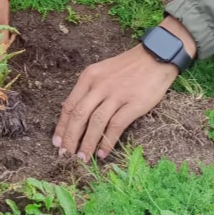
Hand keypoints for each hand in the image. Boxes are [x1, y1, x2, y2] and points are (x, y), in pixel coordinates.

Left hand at [52, 16, 195, 160]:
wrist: (156, 56)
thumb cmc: (128, 66)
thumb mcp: (103, 71)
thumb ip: (90, 89)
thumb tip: (76, 114)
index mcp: (89, 76)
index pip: (70, 105)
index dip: (61, 126)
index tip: (56, 142)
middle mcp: (100, 85)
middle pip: (79, 115)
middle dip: (70, 138)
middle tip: (66, 156)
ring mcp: (116, 94)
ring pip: (95, 123)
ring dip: (87, 144)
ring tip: (82, 159)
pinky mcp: (133, 103)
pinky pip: (116, 126)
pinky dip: (107, 142)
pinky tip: (102, 153)